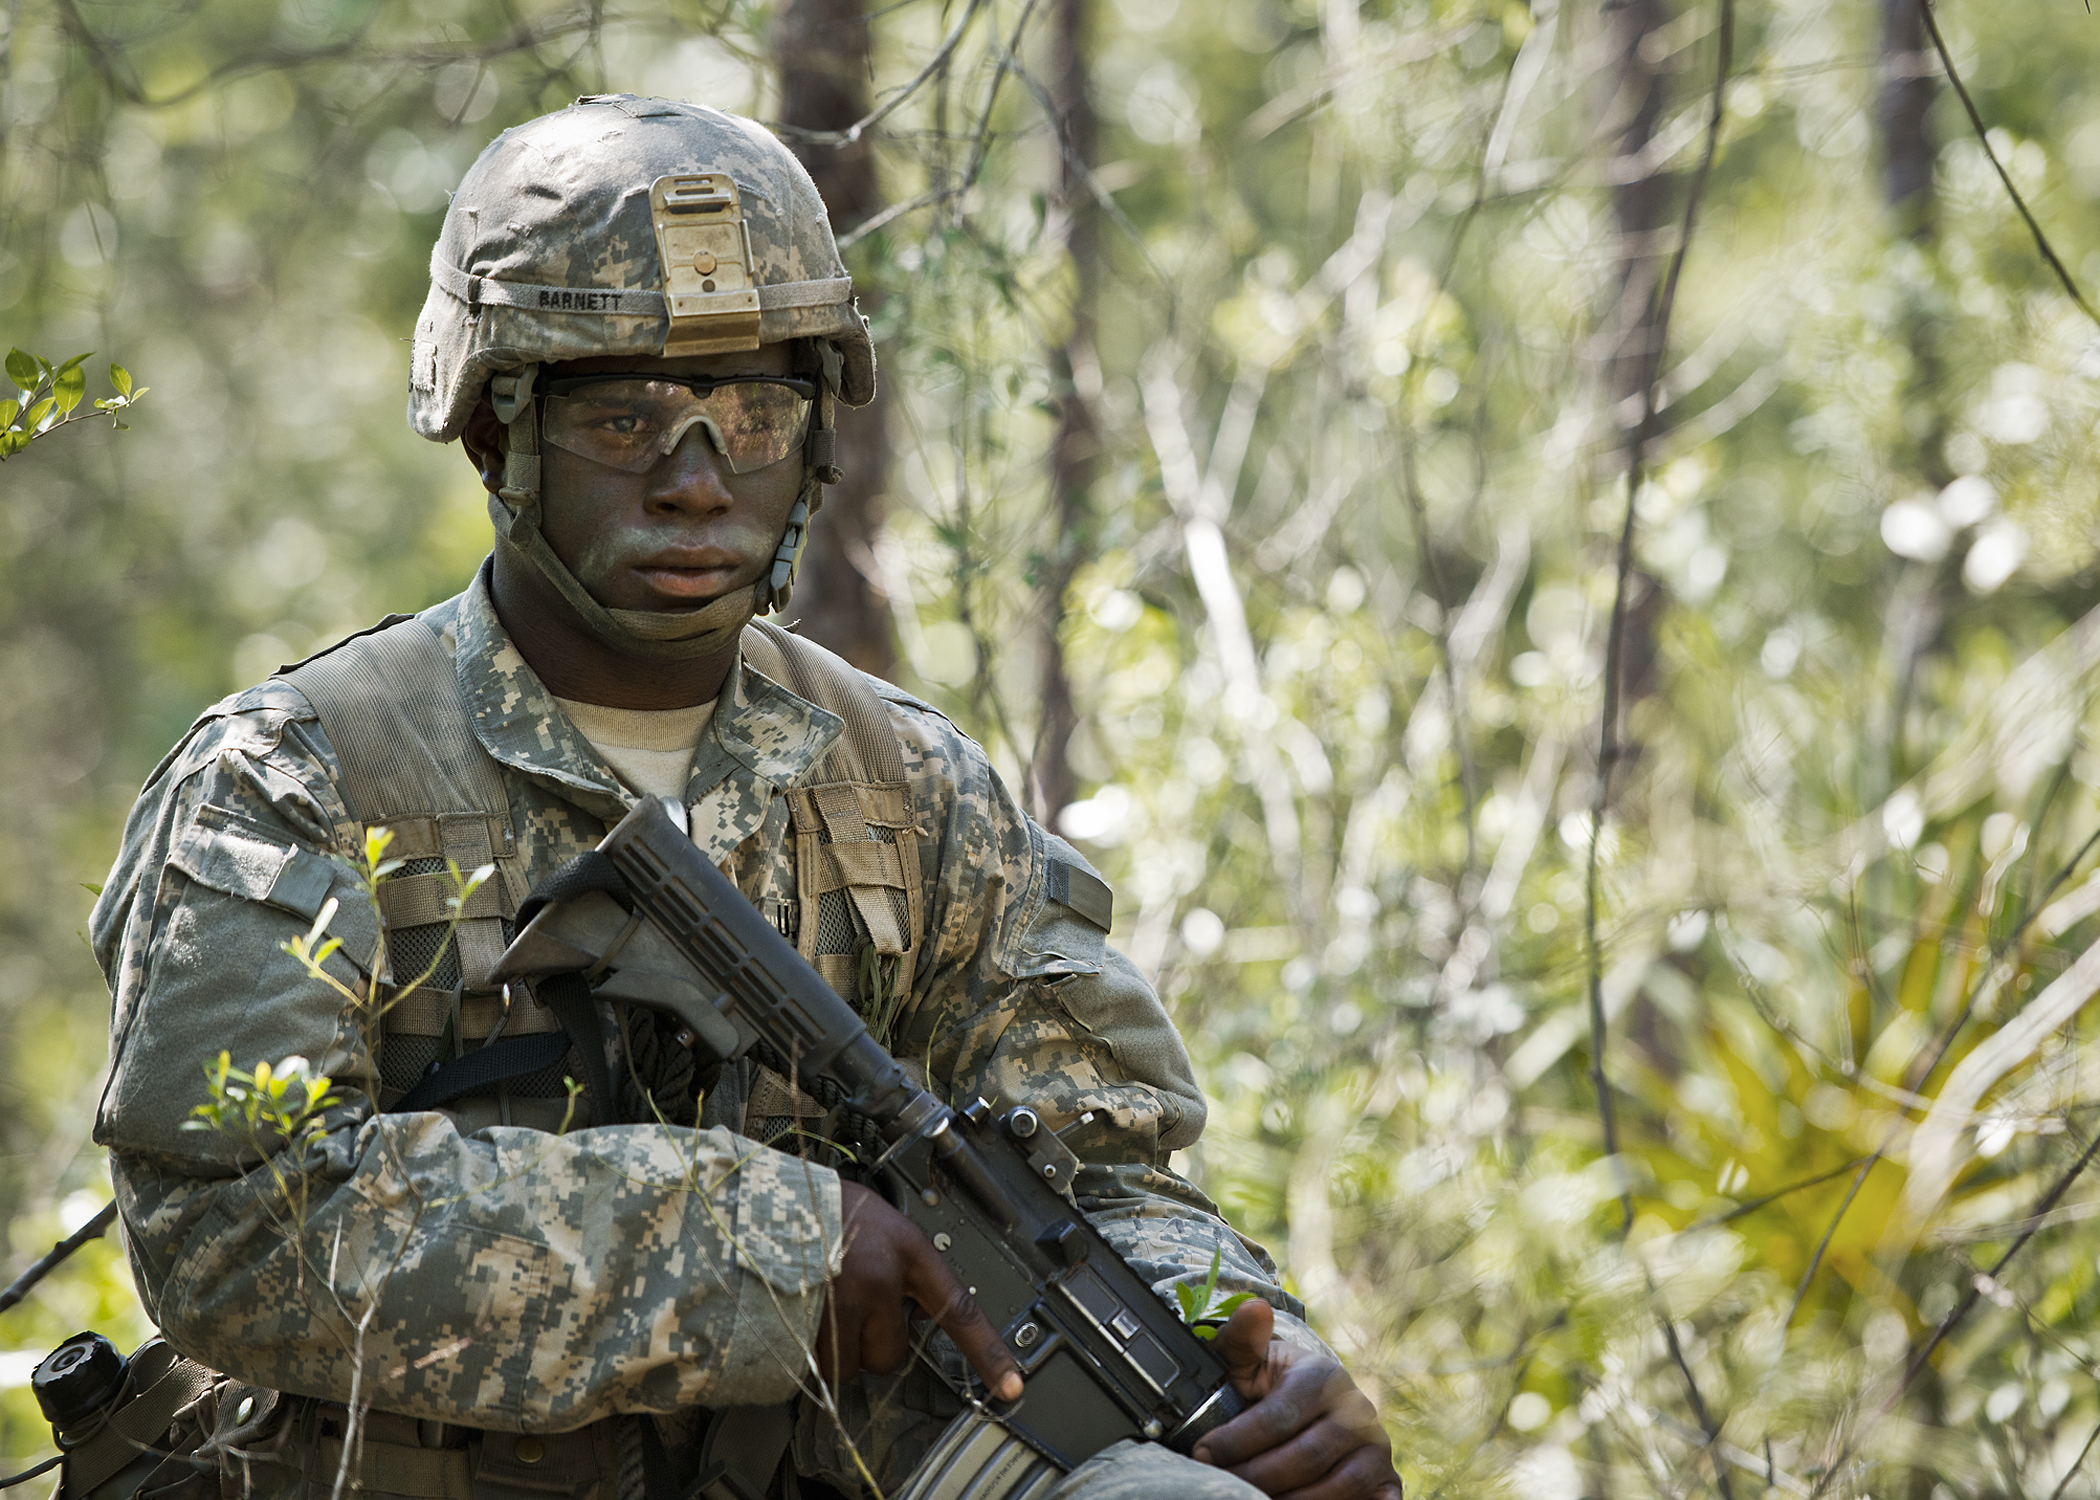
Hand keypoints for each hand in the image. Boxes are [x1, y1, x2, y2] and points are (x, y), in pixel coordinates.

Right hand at [817, 1181, 1023, 1401]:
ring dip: (837, 1349)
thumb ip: (901, 1266)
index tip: (1010, 1387)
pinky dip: (808, 1351)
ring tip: (822, 1307)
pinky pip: (817, 1364)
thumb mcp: (879, 1224)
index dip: (987, 1352)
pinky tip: (801, 1316)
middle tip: (850, 1309)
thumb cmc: (823, 1208)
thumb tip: (912, 1312)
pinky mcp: (806, 1321)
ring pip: (851, 1365)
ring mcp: (842, 1302)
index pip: (958, 1309)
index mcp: (907, 1250)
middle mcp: (880, 1279)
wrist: (767, 1199)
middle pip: (891, 1354)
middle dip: (870, 1342)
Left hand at [1192, 1299, 1400, 1499]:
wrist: (1313, 1403)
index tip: (1203, 1453)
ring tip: (1251, 1499)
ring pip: (1335, 1490)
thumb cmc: (1271, 1384)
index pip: (1279, 1417)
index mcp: (1323, 1378)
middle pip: (1305, 1459)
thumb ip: (1241, 1339)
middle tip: (1220, 1484)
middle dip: (1255, 1475)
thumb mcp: (1251, 1360)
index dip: (1236, 1440)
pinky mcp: (1386, 1482)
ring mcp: (1375, 1449)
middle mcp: (1357, 1412)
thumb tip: (1254, 1308)